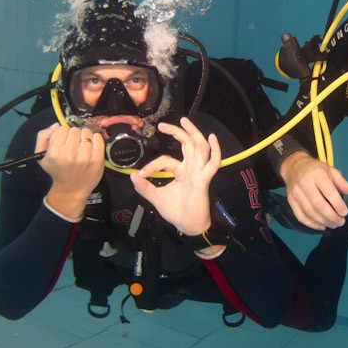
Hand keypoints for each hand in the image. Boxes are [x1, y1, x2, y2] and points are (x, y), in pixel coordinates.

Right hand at [36, 123, 103, 217]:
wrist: (72, 189)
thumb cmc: (57, 170)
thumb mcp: (41, 155)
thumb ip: (43, 136)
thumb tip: (57, 125)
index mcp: (55, 152)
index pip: (61, 129)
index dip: (62, 134)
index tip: (63, 141)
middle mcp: (70, 153)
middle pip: (74, 130)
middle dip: (73, 135)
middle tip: (73, 145)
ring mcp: (85, 156)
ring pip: (86, 132)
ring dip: (84, 136)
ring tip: (81, 146)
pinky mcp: (97, 158)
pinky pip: (98, 137)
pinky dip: (95, 138)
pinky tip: (90, 146)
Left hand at [130, 117, 220, 235]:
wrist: (187, 226)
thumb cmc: (175, 212)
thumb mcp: (156, 197)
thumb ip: (144, 187)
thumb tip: (132, 176)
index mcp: (181, 171)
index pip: (166, 160)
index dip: (152, 165)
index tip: (140, 174)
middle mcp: (191, 168)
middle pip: (187, 144)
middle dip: (177, 132)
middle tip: (163, 125)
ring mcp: (199, 172)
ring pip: (199, 148)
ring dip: (193, 133)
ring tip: (184, 121)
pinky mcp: (204, 179)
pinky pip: (213, 163)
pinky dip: (215, 150)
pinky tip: (212, 138)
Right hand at [279, 151, 347, 229]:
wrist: (294, 167)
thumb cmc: (316, 170)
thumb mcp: (331, 171)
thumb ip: (343, 183)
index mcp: (317, 174)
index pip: (328, 191)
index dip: (337, 204)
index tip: (345, 212)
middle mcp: (305, 184)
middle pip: (318, 204)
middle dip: (331, 216)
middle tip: (341, 222)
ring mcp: (296, 194)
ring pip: (310, 212)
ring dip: (323, 221)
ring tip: (334, 225)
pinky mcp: (291, 201)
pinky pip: (300, 216)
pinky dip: (312, 224)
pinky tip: (322, 226)